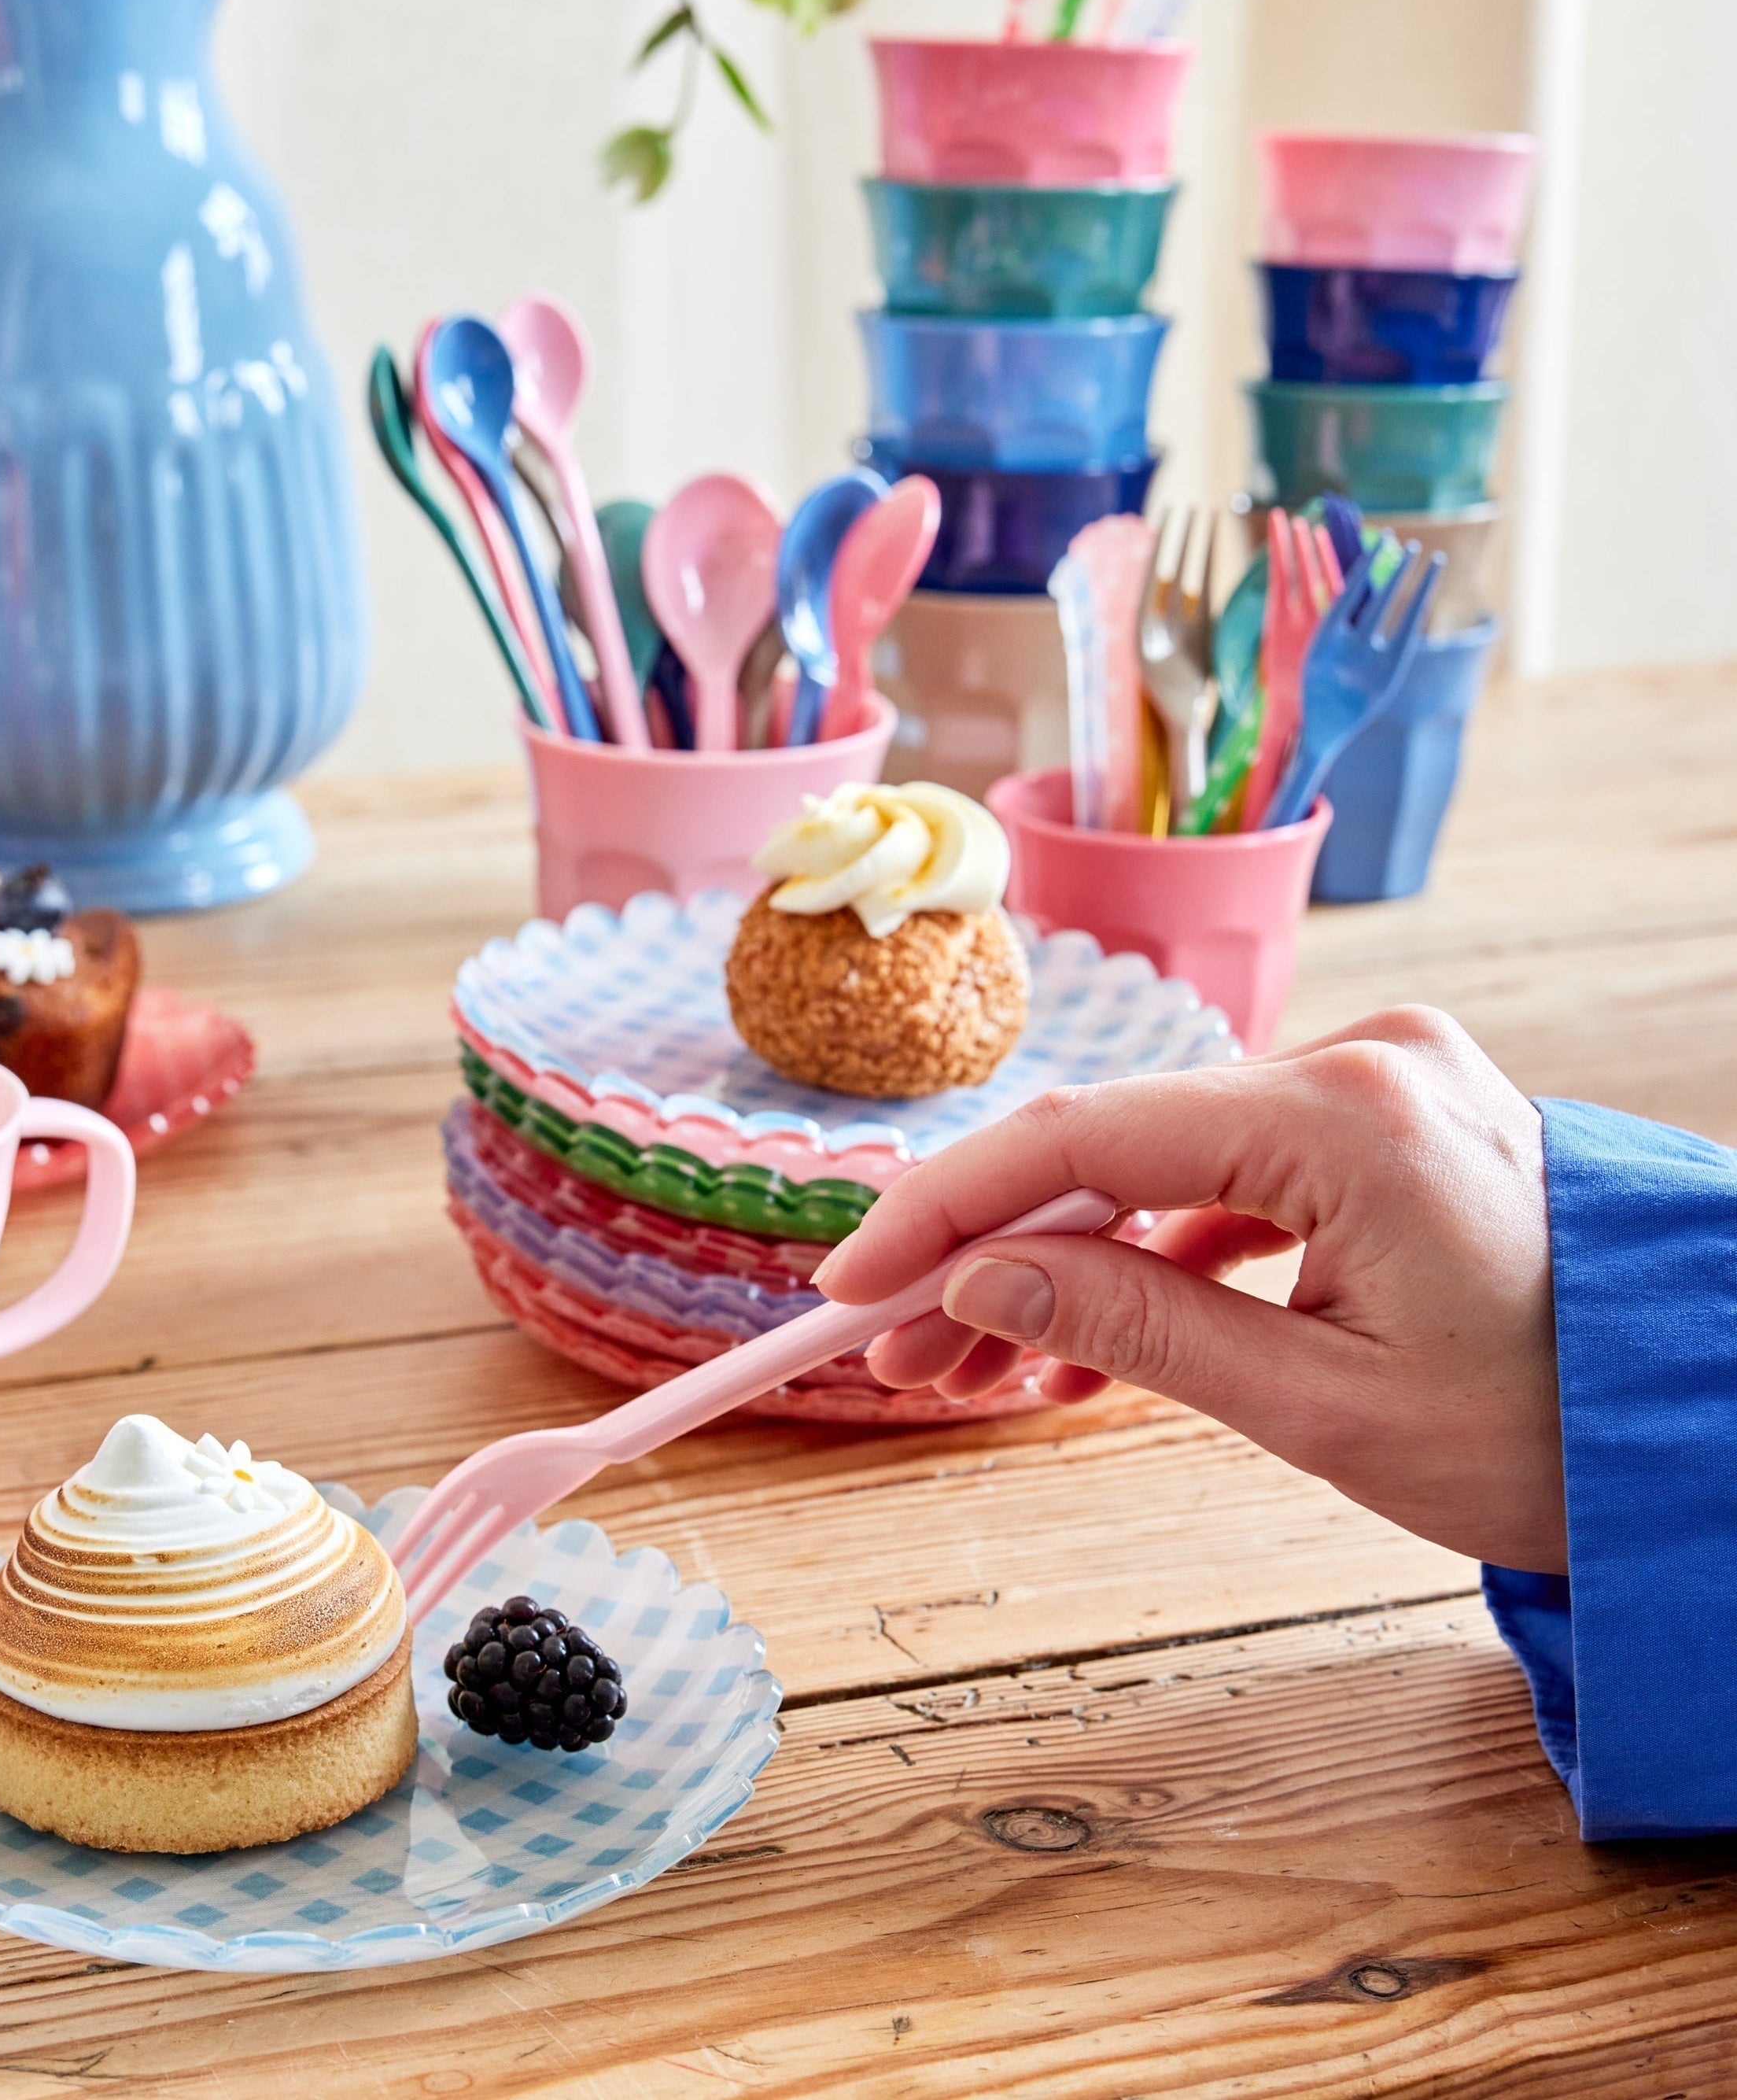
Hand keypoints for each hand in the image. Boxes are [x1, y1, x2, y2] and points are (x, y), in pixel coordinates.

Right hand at [812, 1008, 1564, 1572]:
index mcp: (1348, 1115)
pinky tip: (1085, 1324)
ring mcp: (1379, 1076)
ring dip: (1066, 1254)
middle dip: (990, 1248)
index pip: (1080, 1137)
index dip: (941, 1208)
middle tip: (896, 1347)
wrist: (1713, 1432)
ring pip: (1161, 1158)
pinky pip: (1231, 1170)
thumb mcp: (1325, 1409)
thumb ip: (1134, 1323)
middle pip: (1110, 1143)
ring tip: (974, 1357)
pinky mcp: (1388, 1113)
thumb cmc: (1554, 1438)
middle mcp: (1359, 1059)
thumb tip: (975, 1274)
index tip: (846, 1281)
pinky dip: (1155, 1246)